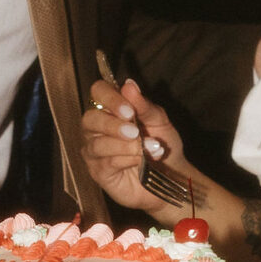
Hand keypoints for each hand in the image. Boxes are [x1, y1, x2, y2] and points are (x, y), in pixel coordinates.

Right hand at [80, 74, 197, 218]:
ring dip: (126, 145)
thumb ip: (144, 106)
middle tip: (135, 132)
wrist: (170, 177)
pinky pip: (106, 162)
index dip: (110, 98)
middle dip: (113, 125)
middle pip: (89, 119)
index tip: (129, 110)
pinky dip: (127, 159)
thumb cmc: (161, 143)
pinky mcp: (98, 172)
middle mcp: (96, 128)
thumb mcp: (159, 122)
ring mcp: (94, 151)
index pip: (98, 92)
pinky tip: (142, 161)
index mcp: (111, 108)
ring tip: (149, 148)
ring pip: (98, 144)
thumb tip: (129, 85)